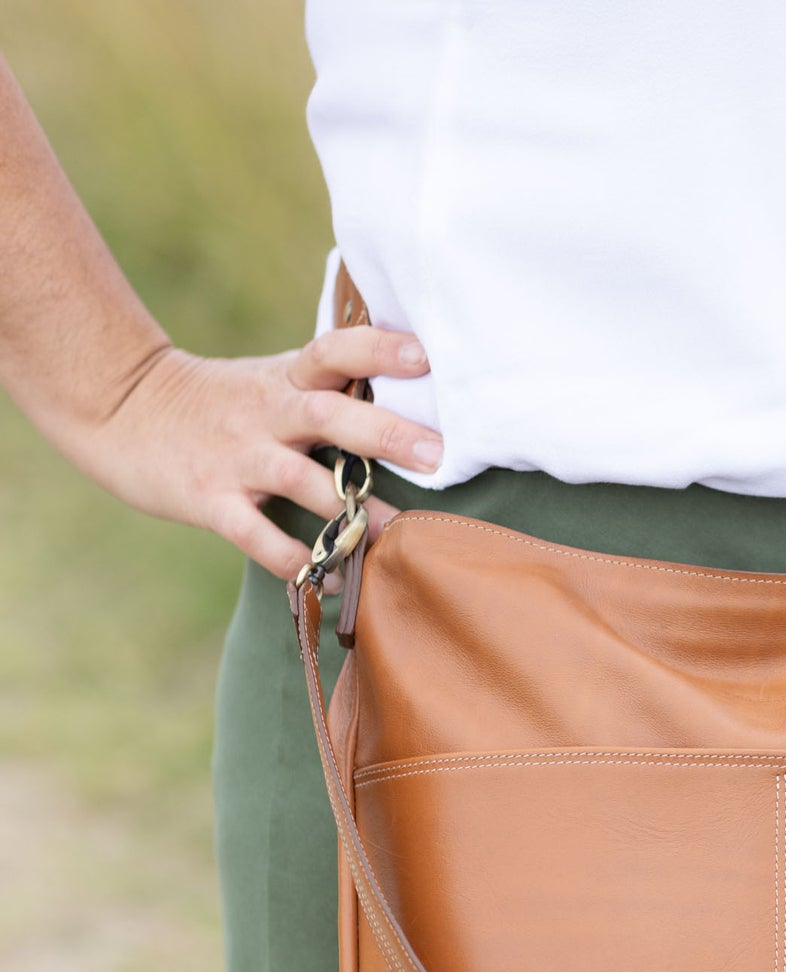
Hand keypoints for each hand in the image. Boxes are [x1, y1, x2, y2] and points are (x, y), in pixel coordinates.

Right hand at [77, 325, 443, 587]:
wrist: (120, 410)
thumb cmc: (221, 401)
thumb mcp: (271, 377)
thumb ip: (329, 389)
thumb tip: (409, 403)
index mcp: (286, 379)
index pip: (334, 351)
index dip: (378, 351)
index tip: (425, 357)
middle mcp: (266, 413)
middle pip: (327, 414)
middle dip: (382, 433)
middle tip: (434, 453)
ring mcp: (237, 457)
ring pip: (299, 480)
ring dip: (348, 509)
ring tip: (394, 533)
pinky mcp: (209, 499)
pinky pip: (257, 536)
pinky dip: (295, 560)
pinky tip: (332, 577)